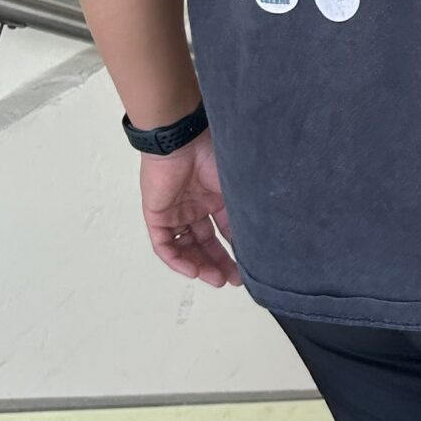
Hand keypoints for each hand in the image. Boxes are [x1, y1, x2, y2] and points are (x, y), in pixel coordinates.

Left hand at [138, 133, 241, 288]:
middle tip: (233, 280)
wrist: (183, 140)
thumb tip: (263, 239)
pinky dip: (177, 260)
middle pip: (205, 243)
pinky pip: (164, 245)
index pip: (225, 231)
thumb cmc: (213, 155)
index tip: (248, 268)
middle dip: (219, 263)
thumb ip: (245, 214)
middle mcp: (195, 206)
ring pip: (185, 247)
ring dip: (200, 265)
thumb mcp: (236, 189)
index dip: (236, 250)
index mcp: (216, 197)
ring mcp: (175, 211)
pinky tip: (194, 271)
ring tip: (215, 279)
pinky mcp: (156, 215)